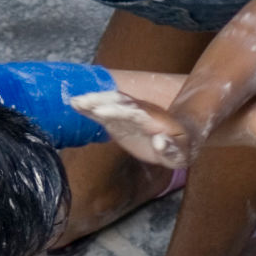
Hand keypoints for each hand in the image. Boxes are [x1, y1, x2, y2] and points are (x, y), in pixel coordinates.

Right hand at [70, 88, 193, 168]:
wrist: (178, 135)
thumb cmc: (180, 148)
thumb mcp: (181, 154)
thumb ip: (172, 149)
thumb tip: (160, 142)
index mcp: (155, 120)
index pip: (136, 112)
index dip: (119, 111)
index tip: (102, 112)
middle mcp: (140, 112)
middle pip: (120, 103)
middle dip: (102, 102)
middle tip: (82, 102)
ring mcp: (128, 114)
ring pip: (111, 103)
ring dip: (94, 101)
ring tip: (75, 101)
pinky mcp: (119, 120)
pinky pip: (104, 112)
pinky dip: (90, 108)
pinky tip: (75, 104)